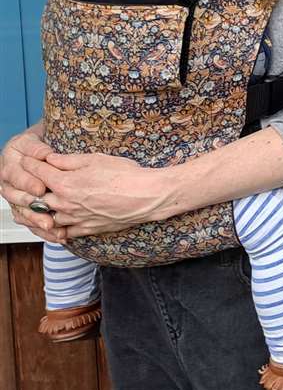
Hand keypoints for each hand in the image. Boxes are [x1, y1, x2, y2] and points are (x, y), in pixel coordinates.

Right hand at [2, 126, 64, 242]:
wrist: (32, 153)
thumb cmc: (34, 146)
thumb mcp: (33, 142)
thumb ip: (37, 149)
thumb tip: (45, 155)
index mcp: (8, 167)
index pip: (15, 176)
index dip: (27, 183)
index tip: (41, 188)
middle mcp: (8, 185)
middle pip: (17, 199)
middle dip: (32, 207)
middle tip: (47, 213)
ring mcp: (16, 199)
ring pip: (22, 213)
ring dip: (36, 222)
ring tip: (52, 227)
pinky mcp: (24, 210)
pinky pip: (30, 222)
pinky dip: (42, 230)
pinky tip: (56, 235)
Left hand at [24, 152, 171, 237]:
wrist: (145, 196)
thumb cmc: (124, 175)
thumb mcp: (95, 159)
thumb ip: (68, 160)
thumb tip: (49, 158)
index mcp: (64, 183)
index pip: (37, 172)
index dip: (31, 163)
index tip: (29, 160)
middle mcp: (64, 203)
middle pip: (36, 196)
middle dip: (33, 187)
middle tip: (35, 180)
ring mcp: (73, 218)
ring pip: (46, 216)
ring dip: (43, 209)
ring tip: (45, 201)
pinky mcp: (85, 229)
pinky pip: (63, 231)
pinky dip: (57, 226)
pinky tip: (60, 220)